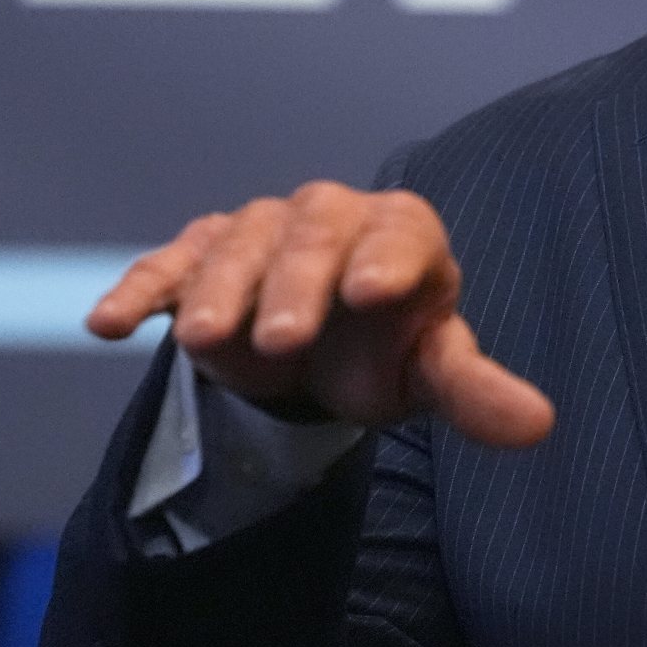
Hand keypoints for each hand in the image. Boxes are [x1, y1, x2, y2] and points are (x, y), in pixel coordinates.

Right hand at [85, 182, 554, 448]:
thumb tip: (537, 427)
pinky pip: (168, 263)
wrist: (319, 347)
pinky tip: (108, 324)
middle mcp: (331, 219)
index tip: (374, 292)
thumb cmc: (387, 350)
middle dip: (294, 284)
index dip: (387, 258)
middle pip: (312, 235)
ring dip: (217, 289)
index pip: (400, 234)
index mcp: (401, 235)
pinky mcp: (201, 254)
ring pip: (238, 244)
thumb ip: (475, 392)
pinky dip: (140, 288)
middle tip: (281, 340)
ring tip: (201, 341)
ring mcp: (261, 231)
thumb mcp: (430, 373)